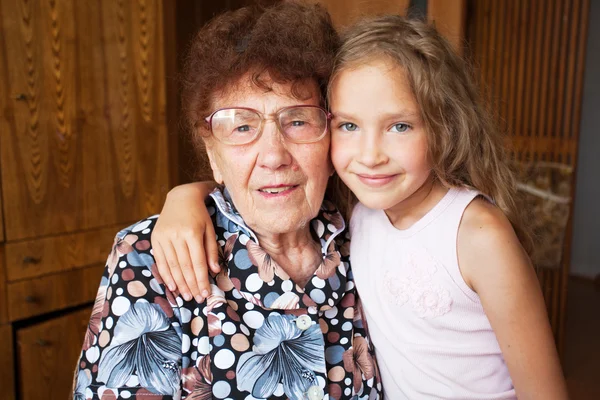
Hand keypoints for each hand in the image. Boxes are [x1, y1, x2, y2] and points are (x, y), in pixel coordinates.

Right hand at [151, 182, 219, 301]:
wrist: (180, 197)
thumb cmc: (200, 214)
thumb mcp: (210, 229)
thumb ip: (211, 250)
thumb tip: (215, 271)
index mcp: (192, 232)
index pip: (197, 262)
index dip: (201, 279)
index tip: (205, 293)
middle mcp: (176, 235)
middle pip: (184, 266)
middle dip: (191, 285)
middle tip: (197, 299)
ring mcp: (164, 237)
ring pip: (172, 266)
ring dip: (179, 283)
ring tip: (187, 296)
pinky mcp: (155, 238)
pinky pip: (160, 261)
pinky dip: (166, 275)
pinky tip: (172, 286)